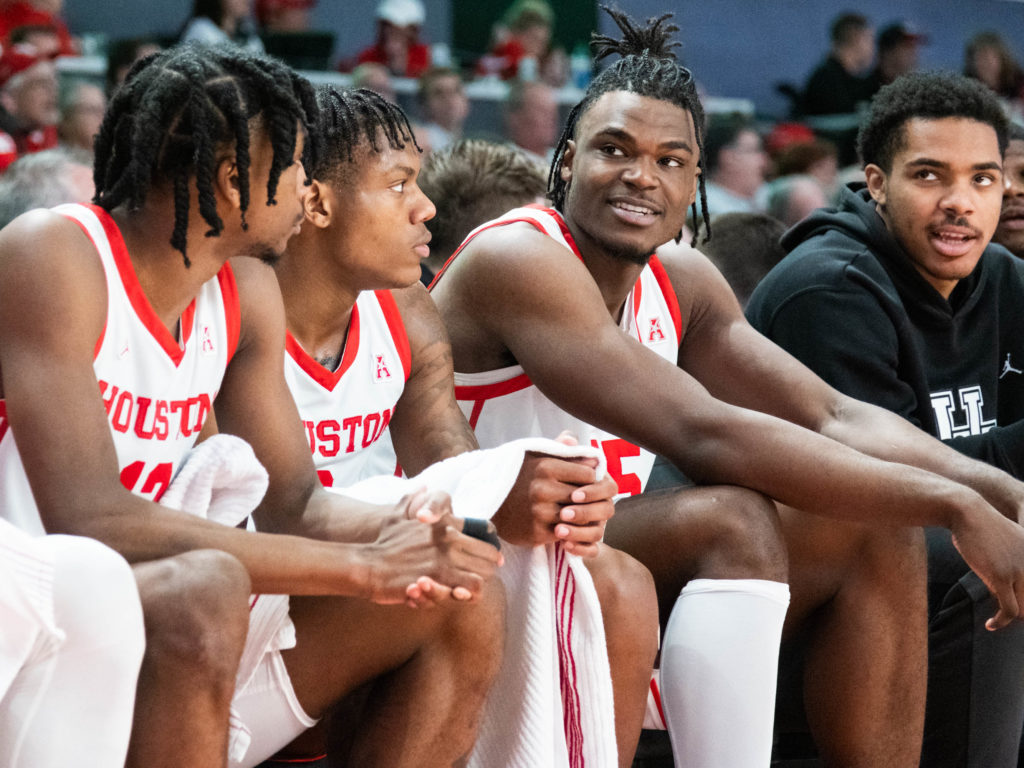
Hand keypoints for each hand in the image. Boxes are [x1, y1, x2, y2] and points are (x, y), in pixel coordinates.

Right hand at [368, 489, 502, 607]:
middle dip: (488, 566)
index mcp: (446, 523)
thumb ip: (411, 499)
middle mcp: (450, 538)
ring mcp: (446, 559)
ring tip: (468, 587)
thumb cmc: (384, 543)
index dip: (490, 544)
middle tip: (478, 574)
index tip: (488, 554)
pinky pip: (470, 588)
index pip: (486, 530)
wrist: (369, 565)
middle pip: (491, 554)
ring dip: (480, 581)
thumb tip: (422, 486)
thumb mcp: (397, 515)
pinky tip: (456, 594)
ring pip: (485, 573)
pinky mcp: (440, 579)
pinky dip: (468, 594)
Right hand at [492, 446, 616, 556]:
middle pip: (584, 496)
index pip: (588, 474)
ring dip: (579, 515)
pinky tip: (564, 523)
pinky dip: (568, 529)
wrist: (488, 503)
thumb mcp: (534, 454)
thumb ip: (560, 448)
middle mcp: (543, 489)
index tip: (586, 481)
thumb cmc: (517, 476)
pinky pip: (565, 532)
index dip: (590, 479)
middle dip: (587, 499)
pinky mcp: (536, 533)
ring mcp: (539, 513)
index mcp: (545, 467)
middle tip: (585, 499)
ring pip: (577, 516)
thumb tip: (586, 450)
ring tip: (576, 511)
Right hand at [950, 501, 1023, 629]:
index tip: (1014, 610)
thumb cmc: (978, 526)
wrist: (966, 510)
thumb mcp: (1004, 543)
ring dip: (1011, 618)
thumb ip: (1012, 563)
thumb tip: (1004, 590)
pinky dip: (1001, 621)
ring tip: (998, 621)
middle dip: (1021, 612)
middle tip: (1004, 617)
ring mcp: (1020, 570)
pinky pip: (1010, 609)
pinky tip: (991, 624)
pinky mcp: (1002, 576)